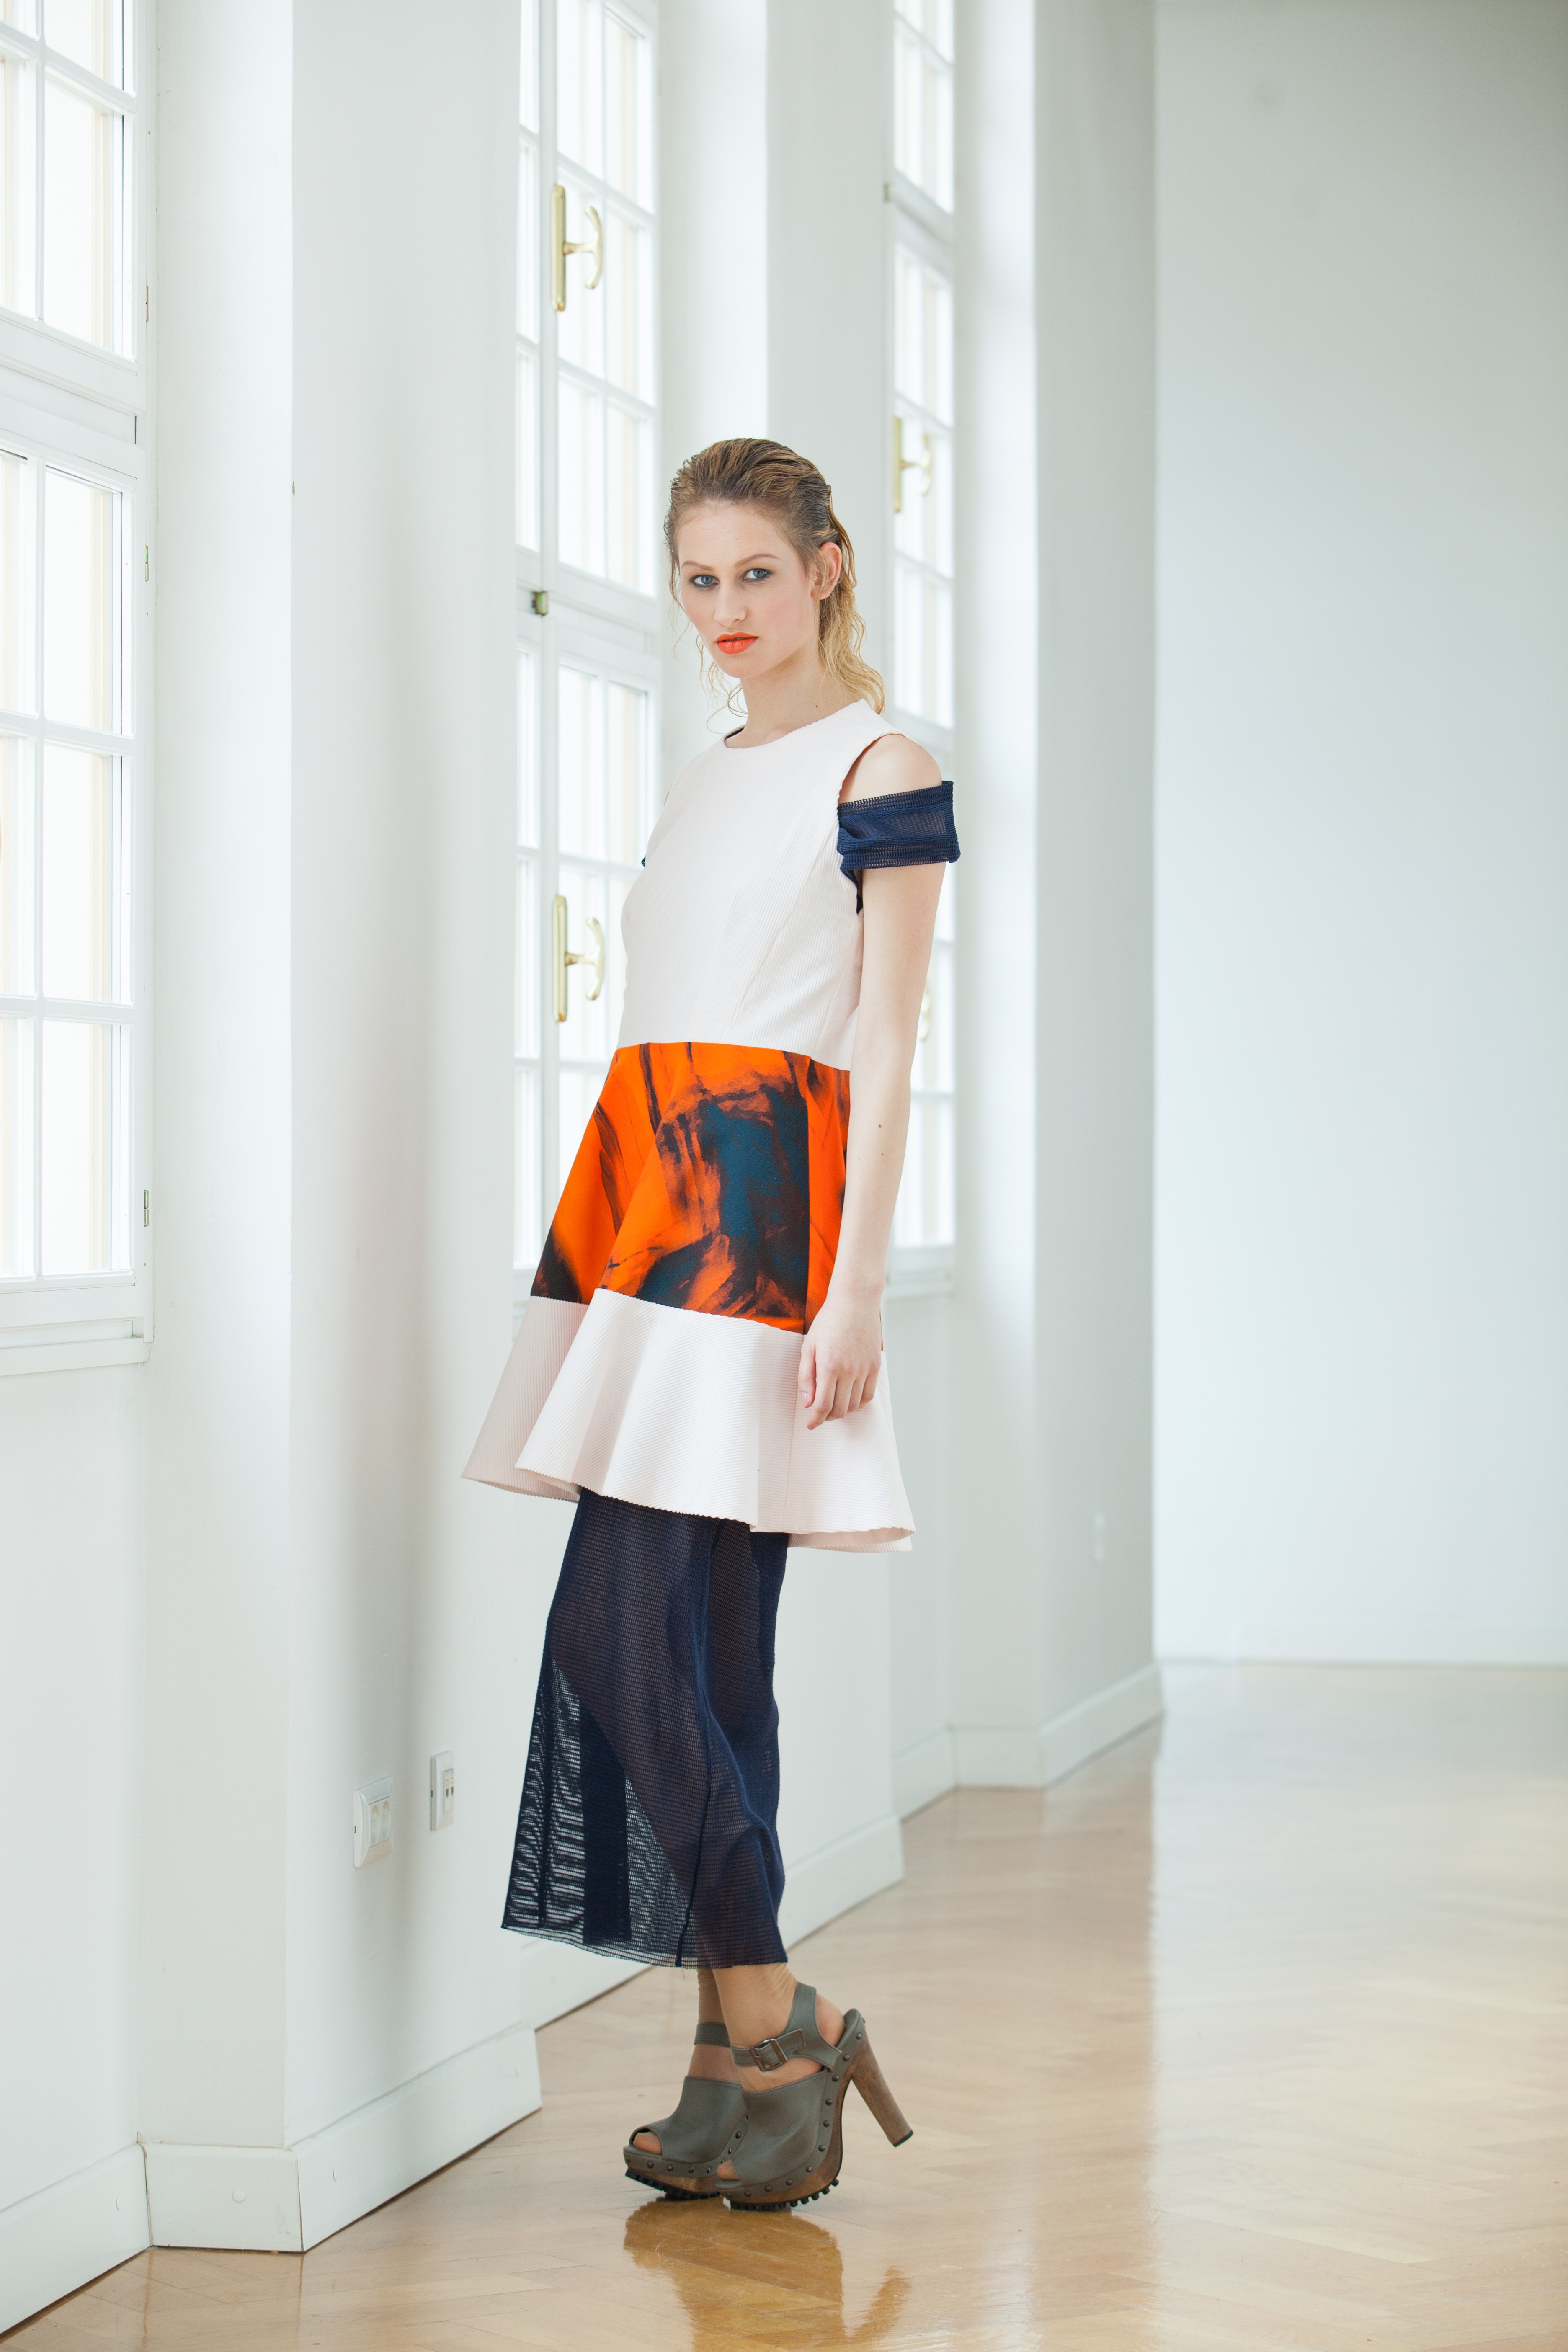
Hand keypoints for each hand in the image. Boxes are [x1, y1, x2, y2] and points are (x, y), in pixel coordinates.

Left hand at [799, 1289, 882, 1429]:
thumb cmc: (828, 1322)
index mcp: (828, 1366)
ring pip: (854, 1405)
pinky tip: (848, 1397)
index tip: (811, 1425)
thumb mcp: (808, 1346)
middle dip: (827, 1417)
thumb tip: (807, 1403)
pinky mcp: (876, 1366)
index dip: (816, 1420)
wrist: (855, 1302)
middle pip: (839, 1409)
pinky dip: (858, 1402)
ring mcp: (865, 1369)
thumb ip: (805, 1376)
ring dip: (842, 1410)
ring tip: (832, 1404)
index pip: (823, 1405)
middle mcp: (849, 1370)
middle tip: (819, 1413)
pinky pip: (868, 1395)